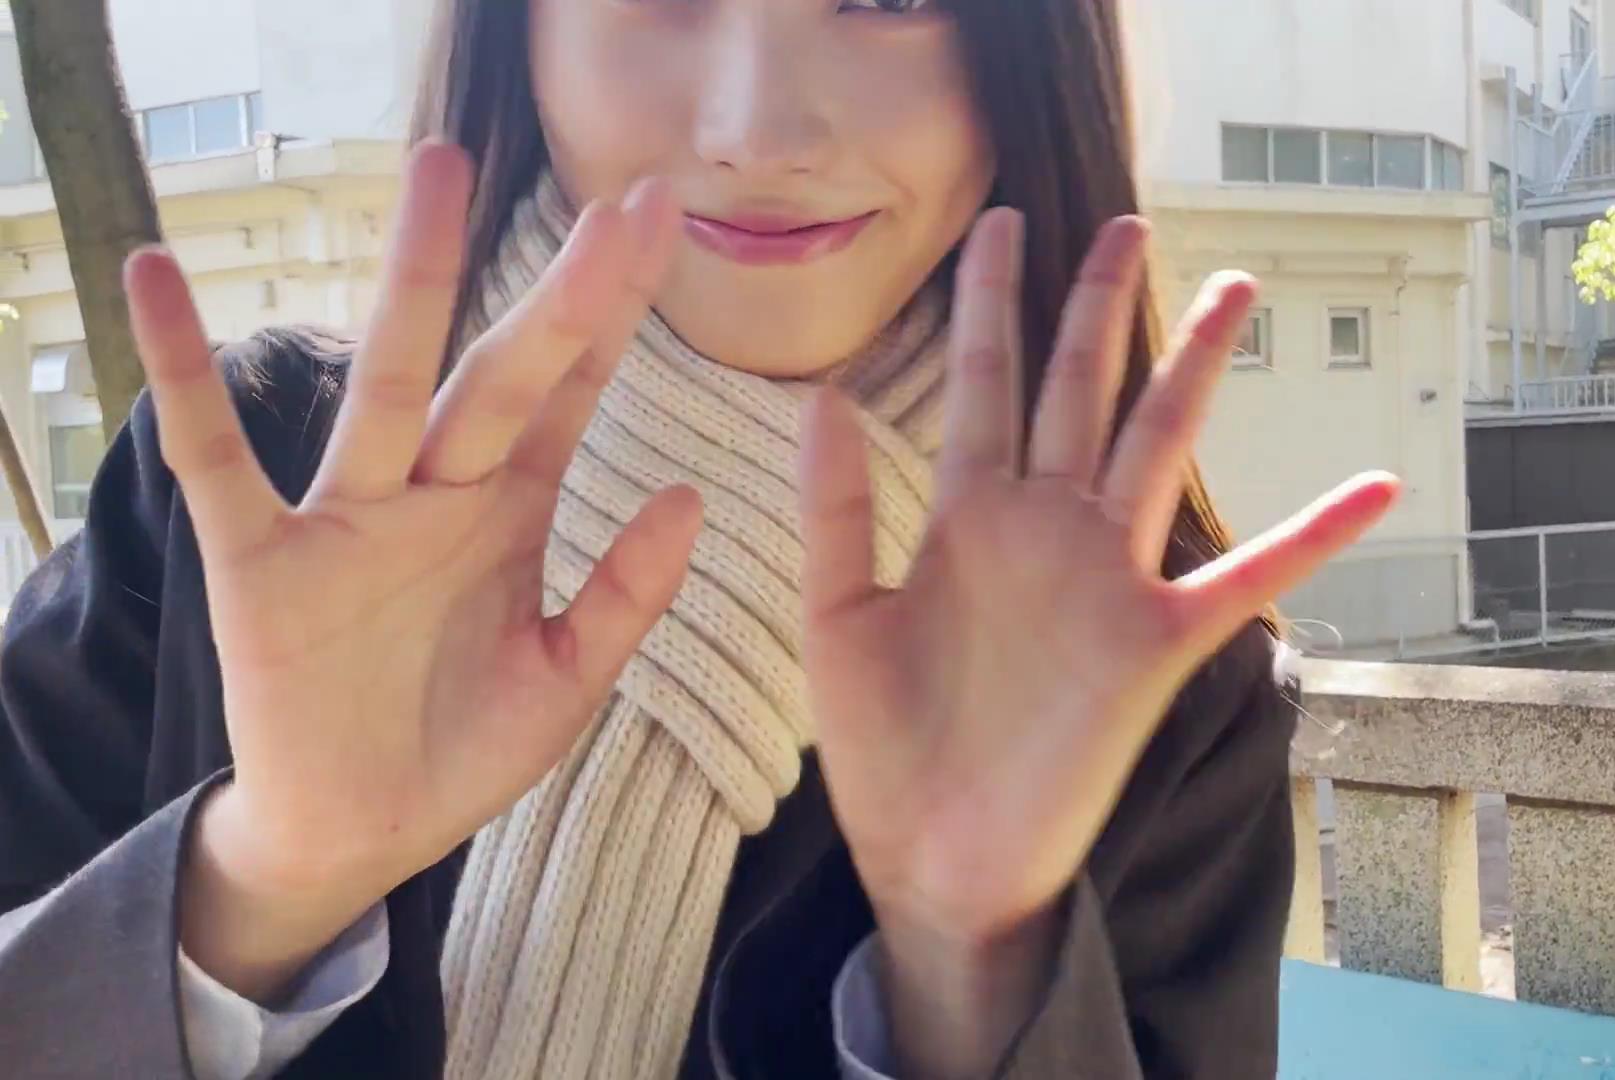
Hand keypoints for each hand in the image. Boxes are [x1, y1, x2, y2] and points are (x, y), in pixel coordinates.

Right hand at [133, 144, 700, 999]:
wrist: (362, 835)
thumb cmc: (463, 748)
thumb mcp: (569, 677)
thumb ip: (627, 592)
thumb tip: (692, 495)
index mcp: (509, 511)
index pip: (571, 393)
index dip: (615, 315)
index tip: (663, 227)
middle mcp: (436, 494)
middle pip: (504, 372)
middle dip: (562, 291)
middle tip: (625, 198)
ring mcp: (350, 517)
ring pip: (390, 386)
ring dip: (415, 283)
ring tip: (439, 173)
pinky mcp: (264, 562)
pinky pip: (217, 462)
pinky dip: (184, 378)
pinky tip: (157, 281)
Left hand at [797, 210, 1397, 1074]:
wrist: (941, 862)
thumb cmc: (884, 754)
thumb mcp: (838, 622)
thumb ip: (837, 511)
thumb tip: (823, 394)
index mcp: (965, 517)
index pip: (983, 381)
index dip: (989, 301)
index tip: (1000, 222)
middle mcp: (1044, 530)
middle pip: (1080, 387)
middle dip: (1098, 304)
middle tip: (1121, 221)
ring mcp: (1106, 581)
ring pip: (1157, 444)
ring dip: (1194, 368)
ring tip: (1234, 288)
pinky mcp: (1155, 645)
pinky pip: (1247, 579)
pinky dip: (1311, 536)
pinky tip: (1376, 486)